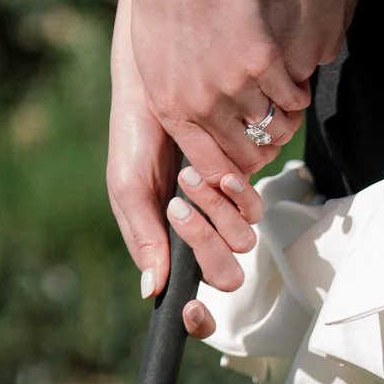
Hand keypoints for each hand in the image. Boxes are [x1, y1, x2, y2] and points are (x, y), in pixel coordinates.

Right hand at [106, 0, 258, 333]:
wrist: (166, 65)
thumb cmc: (137, 123)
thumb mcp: (129, 177)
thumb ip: (141, 232)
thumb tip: (154, 292)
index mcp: (167, 240)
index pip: (191, 301)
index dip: (197, 317)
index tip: (194, 310)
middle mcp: (200, 231)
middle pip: (223, 273)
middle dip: (205, 243)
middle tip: (181, 201)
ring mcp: (226, 209)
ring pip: (242, 243)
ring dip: (218, 212)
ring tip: (193, 171)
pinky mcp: (248, 180)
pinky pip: (255, 207)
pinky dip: (239, 193)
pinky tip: (220, 167)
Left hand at [127, 0, 309, 185]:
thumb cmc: (162, 0)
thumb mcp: (153, 60)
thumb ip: (174, 100)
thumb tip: (198, 128)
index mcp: (172, 110)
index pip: (211, 168)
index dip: (233, 169)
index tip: (243, 157)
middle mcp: (203, 107)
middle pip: (248, 156)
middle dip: (263, 149)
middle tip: (270, 134)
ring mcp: (234, 87)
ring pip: (275, 130)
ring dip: (285, 124)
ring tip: (285, 109)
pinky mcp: (263, 63)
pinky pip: (292, 99)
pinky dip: (297, 97)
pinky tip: (293, 83)